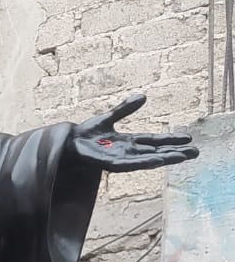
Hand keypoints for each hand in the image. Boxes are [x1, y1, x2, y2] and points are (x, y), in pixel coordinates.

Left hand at [69, 93, 197, 172]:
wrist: (66, 143)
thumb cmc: (85, 134)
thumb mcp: (108, 117)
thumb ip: (125, 109)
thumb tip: (144, 97)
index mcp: (128, 142)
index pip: (154, 141)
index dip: (170, 140)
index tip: (188, 138)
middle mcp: (126, 152)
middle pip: (155, 152)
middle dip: (174, 153)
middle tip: (195, 153)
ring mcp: (118, 159)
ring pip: (146, 160)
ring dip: (164, 159)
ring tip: (181, 157)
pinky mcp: (108, 164)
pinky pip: (128, 164)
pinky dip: (142, 162)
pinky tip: (156, 160)